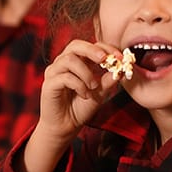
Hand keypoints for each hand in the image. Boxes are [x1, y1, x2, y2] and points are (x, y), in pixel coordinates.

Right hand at [22, 40, 122, 171]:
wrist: (67, 126)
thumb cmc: (81, 107)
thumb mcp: (100, 94)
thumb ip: (108, 81)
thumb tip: (121, 70)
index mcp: (78, 61)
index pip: (90, 46)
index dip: (105, 48)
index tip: (120, 57)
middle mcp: (64, 63)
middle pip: (76, 45)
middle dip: (92, 50)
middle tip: (104, 59)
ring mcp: (55, 72)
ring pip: (69, 60)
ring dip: (86, 72)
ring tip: (94, 87)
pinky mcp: (49, 84)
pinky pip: (64, 77)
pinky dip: (78, 85)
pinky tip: (85, 95)